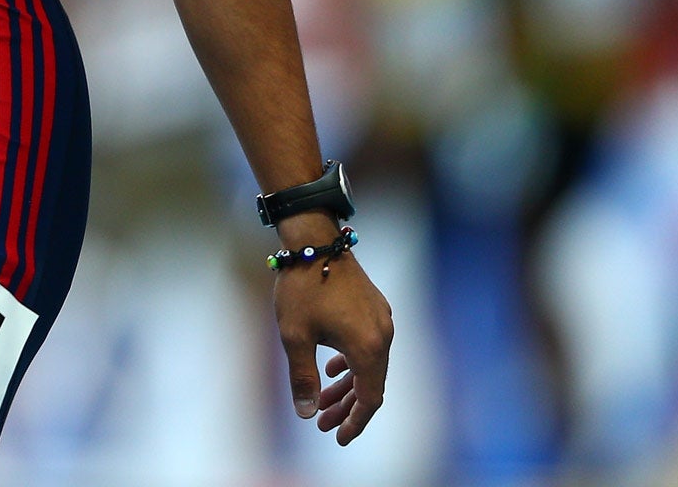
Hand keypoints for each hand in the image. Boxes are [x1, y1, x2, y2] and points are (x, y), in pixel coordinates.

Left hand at [274, 240, 392, 445]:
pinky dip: (351, 361)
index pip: (369, 398)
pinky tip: (331, 368)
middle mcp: (383, 334)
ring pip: (368, 363)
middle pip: (370, 383)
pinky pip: (368, 344)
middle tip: (322, 424)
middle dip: (346, 406)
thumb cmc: (302, 287)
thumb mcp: (295, 336)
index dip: (354, 422)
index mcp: (368, 347)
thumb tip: (306, 414)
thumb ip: (303, 377)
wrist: (314, 240)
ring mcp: (381, 318)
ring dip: (347, 384)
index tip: (337, 437)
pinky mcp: (374, 306)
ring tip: (322, 400)